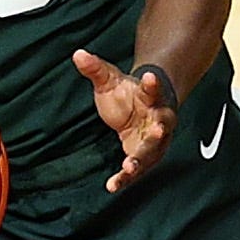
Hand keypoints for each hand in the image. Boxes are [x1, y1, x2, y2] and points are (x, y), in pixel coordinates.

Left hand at [73, 48, 175, 192]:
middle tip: (158, 131)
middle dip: (160, 130)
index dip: (152, 84)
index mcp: (152, 98)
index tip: (149, 77)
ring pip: (151, 152)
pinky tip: (112, 185)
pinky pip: (137, 169)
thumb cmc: (130, 93)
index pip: (154, 89)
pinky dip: (125, 178)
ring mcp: (155, 141)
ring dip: (142, 160)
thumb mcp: (110, 79)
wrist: (144, 109)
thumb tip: (77, 54)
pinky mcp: (146, 157)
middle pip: (162, 125)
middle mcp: (159, 119)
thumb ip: (96, 68)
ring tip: (129, 167)